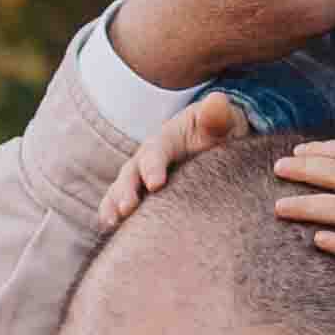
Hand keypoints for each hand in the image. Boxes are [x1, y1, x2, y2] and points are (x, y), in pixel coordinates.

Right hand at [102, 92, 252, 232]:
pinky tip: (111, 233)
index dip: (153, 166)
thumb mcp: (223, 121)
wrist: (216, 145)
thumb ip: (218, 116)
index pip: (156, 151)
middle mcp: (148, 157)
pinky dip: (113, 217)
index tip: (155, 184)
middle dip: (126, 190)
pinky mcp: (142, 196)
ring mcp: (141, 178)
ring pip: (120, 190)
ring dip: (113, 205)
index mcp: (168, 138)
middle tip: (126, 208)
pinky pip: (121, 206)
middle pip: (131, 172)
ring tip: (112, 222)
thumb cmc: (220, 132)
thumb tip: (217, 101)